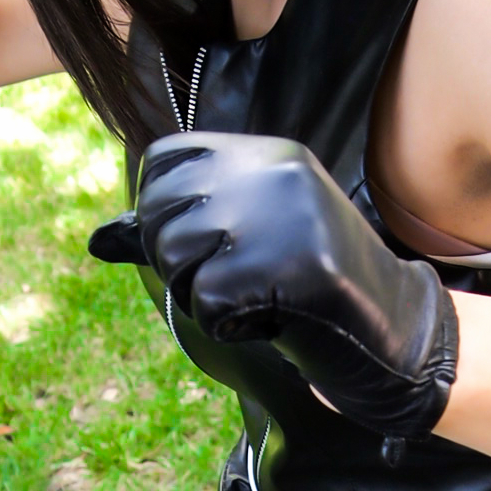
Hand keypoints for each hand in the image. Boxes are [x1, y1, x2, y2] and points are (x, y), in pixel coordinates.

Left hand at [90, 134, 458, 436]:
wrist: (394, 335)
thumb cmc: (312, 292)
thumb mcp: (247, 241)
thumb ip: (179, 231)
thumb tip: (96, 241)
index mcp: (267, 155)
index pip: (164, 162)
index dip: (160, 213)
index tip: (202, 249)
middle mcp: (273, 172)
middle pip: (160, 211)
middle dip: (177, 263)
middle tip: (233, 284)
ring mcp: (285, 216)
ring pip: (176, 255)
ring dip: (201, 297)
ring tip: (256, 299)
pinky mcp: (293, 267)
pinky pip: (206, 301)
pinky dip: (230, 326)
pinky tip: (273, 321)